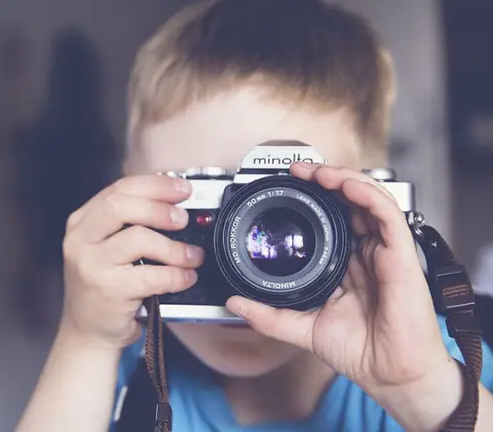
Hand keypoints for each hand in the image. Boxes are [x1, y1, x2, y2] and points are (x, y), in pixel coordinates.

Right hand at [60, 175, 204, 349]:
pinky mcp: (109, 290)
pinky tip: (185, 277)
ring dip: (174, 247)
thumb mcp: (104, 248)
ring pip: (139, 238)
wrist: (87, 332)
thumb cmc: (103, 287)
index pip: (118, 189)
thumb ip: (127, 223)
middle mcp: (81, 241)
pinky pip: (152, 275)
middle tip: (183, 219)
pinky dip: (176, 275)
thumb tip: (172, 202)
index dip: (154, 185)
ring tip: (191, 256)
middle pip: (121, 206)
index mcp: (82, 223)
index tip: (181, 188)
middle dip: (160, 208)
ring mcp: (92, 265)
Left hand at [225, 163, 461, 430]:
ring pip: (368, 199)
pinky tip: (345, 185)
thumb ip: (267, 315)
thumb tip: (233, 303)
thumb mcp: (301, 328)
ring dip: (343, 178)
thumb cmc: (359, 351)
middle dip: (324, 179)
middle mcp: (366, 252)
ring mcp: (384, 251)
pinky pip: (387, 214)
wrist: (389, 375)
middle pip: (349, 201)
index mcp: (347, 263)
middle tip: (297, 170)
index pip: (332, 218)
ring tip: (316, 171)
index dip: (312, 198)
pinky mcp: (401, 254)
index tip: (287, 186)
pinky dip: (366, 194)